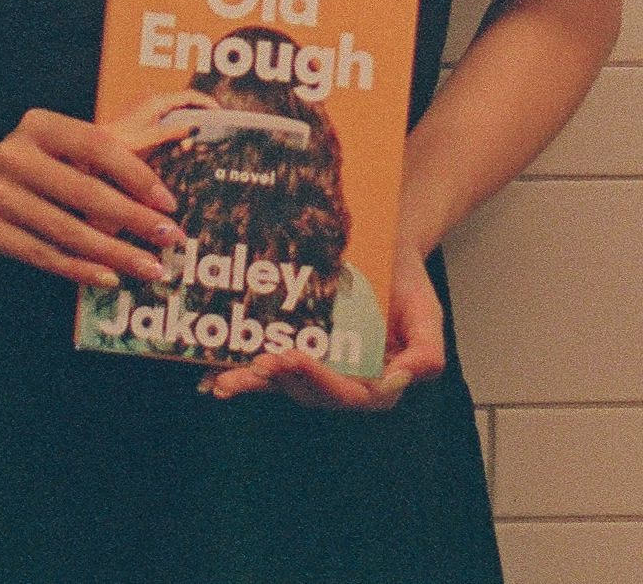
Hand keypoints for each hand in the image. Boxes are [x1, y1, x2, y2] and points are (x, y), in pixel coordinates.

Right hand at [0, 106, 184, 288]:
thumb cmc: (37, 164)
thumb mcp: (60, 146)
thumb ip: (104, 159)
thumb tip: (163, 194)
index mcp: (39, 125)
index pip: (97, 145)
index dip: (136, 174)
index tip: (169, 203)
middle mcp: (14, 156)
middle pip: (85, 192)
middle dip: (135, 219)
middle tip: (171, 238)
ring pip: (67, 231)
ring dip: (115, 253)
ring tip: (150, 266)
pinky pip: (44, 255)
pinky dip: (81, 269)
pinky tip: (111, 277)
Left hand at [102, 87, 212, 154]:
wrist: (97, 147)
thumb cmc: (121, 143)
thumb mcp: (153, 140)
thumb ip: (175, 133)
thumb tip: (195, 127)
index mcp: (157, 100)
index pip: (189, 96)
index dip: (207, 103)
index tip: (220, 112)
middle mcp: (152, 99)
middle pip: (183, 104)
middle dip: (197, 119)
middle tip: (207, 134)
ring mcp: (146, 107)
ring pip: (174, 114)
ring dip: (184, 128)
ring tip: (187, 147)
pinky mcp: (141, 116)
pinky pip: (165, 119)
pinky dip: (174, 130)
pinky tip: (173, 146)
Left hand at [201, 243, 445, 408]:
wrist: (385, 247)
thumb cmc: (407, 281)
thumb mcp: (428, 312)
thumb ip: (426, 351)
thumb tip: (397, 380)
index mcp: (381, 382)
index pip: (353, 394)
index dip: (323, 381)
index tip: (297, 358)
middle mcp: (346, 381)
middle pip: (313, 393)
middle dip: (286, 380)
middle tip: (262, 361)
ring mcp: (319, 368)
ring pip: (286, 385)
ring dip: (256, 384)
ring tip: (226, 381)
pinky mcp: (296, 353)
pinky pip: (270, 369)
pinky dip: (243, 375)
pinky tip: (213, 378)